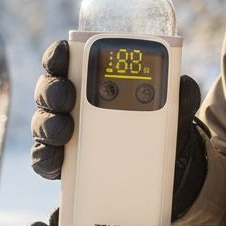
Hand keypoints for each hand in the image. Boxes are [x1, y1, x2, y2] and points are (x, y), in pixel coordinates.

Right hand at [29, 39, 206, 218]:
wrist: (165, 173)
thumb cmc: (159, 127)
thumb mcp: (174, 110)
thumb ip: (180, 94)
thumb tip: (182, 84)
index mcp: (91, 80)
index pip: (67, 60)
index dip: (60, 54)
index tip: (65, 52)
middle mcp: (71, 103)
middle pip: (48, 89)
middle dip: (53, 90)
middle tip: (68, 96)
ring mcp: (62, 133)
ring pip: (43, 123)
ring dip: (48, 124)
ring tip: (64, 131)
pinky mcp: (62, 164)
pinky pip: (45, 159)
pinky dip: (48, 159)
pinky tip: (57, 160)